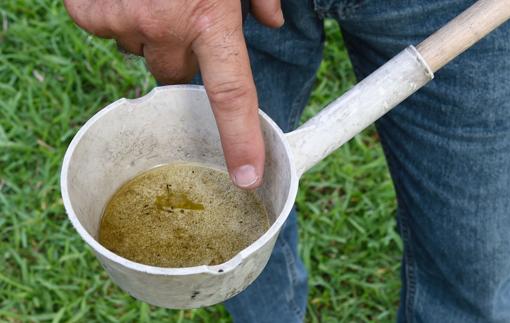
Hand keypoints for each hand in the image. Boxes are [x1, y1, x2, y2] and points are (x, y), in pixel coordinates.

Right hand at [64, 0, 283, 188]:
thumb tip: (273, 22)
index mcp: (210, 19)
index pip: (231, 93)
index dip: (240, 138)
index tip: (246, 176)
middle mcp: (165, 27)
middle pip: (175, 77)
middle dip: (181, 58)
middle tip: (184, 21)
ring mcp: (123, 20)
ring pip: (140, 52)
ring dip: (149, 33)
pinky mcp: (88, 11)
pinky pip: (107, 31)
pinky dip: (117, 16)